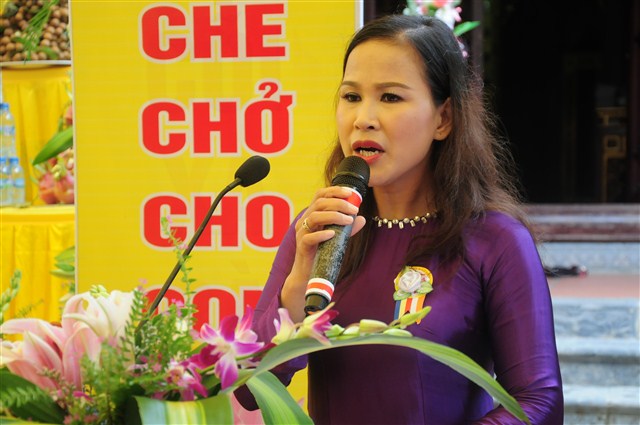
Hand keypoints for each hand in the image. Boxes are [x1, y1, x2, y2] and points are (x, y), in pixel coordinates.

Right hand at [281, 186, 365, 321]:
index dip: (335, 191)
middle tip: (355, 210)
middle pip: (319, 202)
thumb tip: (362, 219)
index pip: (320, 195)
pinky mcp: (301, 246)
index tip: (350, 193)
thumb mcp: (338, 238)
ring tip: (349, 220)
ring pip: (315, 216)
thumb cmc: (322, 253)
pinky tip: (333, 234)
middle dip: (339, 203)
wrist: (309, 274)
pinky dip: (322, 234)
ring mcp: (302, 233)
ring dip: (334, 215)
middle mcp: (305, 220)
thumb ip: (347, 229)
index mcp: (312, 214)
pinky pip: (309, 237)